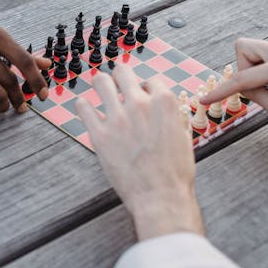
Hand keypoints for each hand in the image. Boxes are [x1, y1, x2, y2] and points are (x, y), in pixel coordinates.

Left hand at [76, 65, 203, 240]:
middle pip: (122, 71)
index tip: (142, 96)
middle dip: (120, 77)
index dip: (146, 88)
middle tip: (118, 86)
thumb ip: (172, 117)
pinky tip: (87, 110)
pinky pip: (83, 107)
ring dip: (100, 85)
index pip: (150, 80)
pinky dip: (84, 107)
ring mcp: (117, 118)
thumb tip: (166, 108)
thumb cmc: (175, 172)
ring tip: (101, 91)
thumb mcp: (184, 137)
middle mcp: (139, 105)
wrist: (160, 196)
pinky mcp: (99, 134)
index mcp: (163, 103)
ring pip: (100, 82)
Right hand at [200, 38, 267, 135]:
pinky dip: (259, 69)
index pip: (241, 77)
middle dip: (240, 69)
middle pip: (244, 48)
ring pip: (253, 50)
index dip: (221, 90)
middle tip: (253, 89)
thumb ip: (257, 95)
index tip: (205, 99)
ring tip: (267, 89)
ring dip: (250, 69)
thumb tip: (240, 87)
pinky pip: (264, 56)